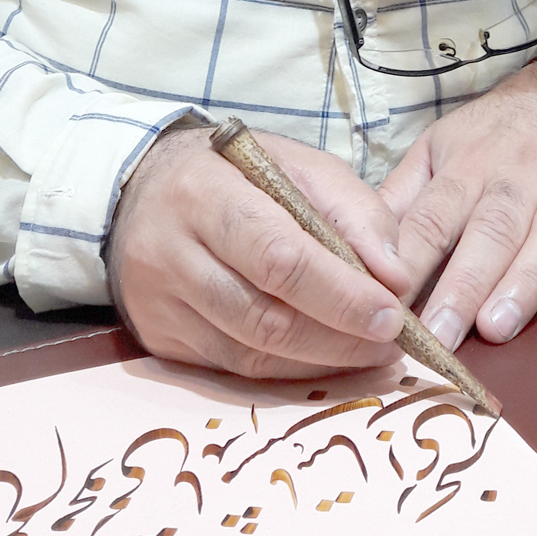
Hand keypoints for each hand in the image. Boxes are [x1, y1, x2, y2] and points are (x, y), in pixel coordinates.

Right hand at [106, 121, 415, 379]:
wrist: (139, 190)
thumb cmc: (232, 174)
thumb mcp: (294, 164)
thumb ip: (352, 210)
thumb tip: (397, 278)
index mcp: (203, 193)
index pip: (277, 256)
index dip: (340, 294)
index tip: (392, 313)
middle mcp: (169, 252)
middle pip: (263, 316)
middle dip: (339, 338)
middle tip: (393, 342)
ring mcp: (158, 303)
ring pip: (249, 355)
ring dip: (321, 362)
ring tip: (372, 353)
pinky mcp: (158, 338)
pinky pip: (232, 370)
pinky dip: (288, 371)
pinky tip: (326, 359)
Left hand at [379, 59, 536, 351]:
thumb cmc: (495, 133)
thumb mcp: (438, 148)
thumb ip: (402, 199)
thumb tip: (355, 250)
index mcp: (466, 166)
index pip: (431, 219)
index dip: (409, 263)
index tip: (387, 306)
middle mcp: (518, 175)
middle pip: (489, 232)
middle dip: (462, 286)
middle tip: (440, 338)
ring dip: (524, 281)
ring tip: (497, 327)